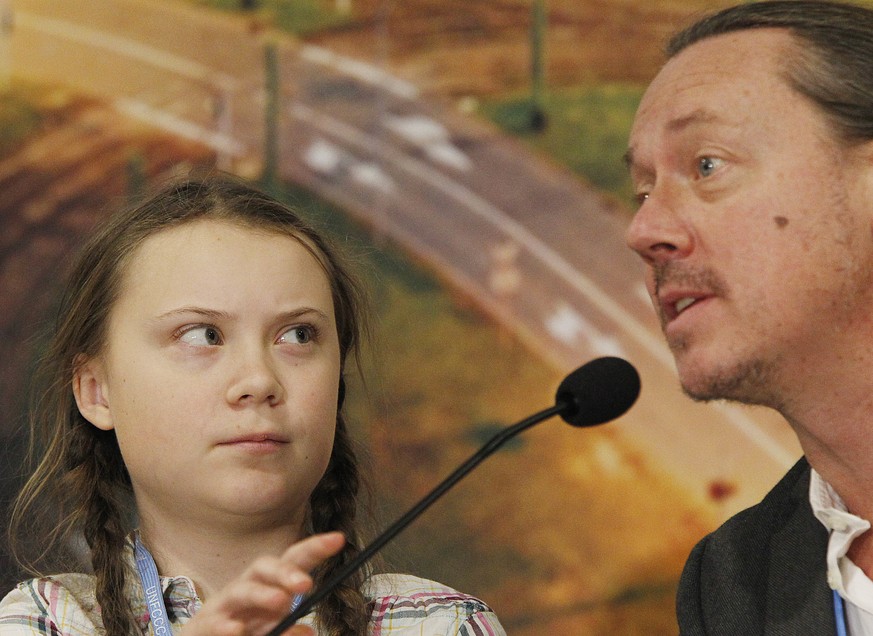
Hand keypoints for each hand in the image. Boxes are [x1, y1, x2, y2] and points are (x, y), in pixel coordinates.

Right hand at [179, 532, 344, 635]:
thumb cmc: (243, 630)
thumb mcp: (270, 630)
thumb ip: (287, 630)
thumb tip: (307, 630)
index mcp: (269, 585)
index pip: (293, 561)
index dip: (314, 548)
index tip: (338, 539)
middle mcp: (247, 587)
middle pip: (265, 567)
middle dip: (285, 571)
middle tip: (306, 584)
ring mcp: (224, 605)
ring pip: (241, 590)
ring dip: (261, 594)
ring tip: (281, 602)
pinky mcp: (205, 625)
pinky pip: (215, 623)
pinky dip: (225, 626)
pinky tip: (237, 629)